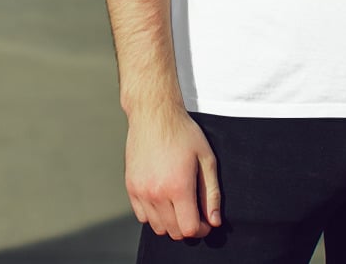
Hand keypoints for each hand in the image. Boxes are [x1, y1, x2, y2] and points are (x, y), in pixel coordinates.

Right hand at [125, 104, 220, 240]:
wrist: (155, 114)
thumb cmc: (183, 133)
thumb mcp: (206, 158)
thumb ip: (212, 193)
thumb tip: (214, 221)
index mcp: (178, 186)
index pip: (189, 228)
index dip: (201, 228)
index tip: (206, 220)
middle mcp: (157, 193)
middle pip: (173, 231)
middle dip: (188, 226)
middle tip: (195, 212)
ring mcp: (141, 191)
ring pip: (157, 227)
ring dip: (171, 222)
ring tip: (180, 204)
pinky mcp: (131, 187)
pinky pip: (142, 216)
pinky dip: (154, 215)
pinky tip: (164, 199)